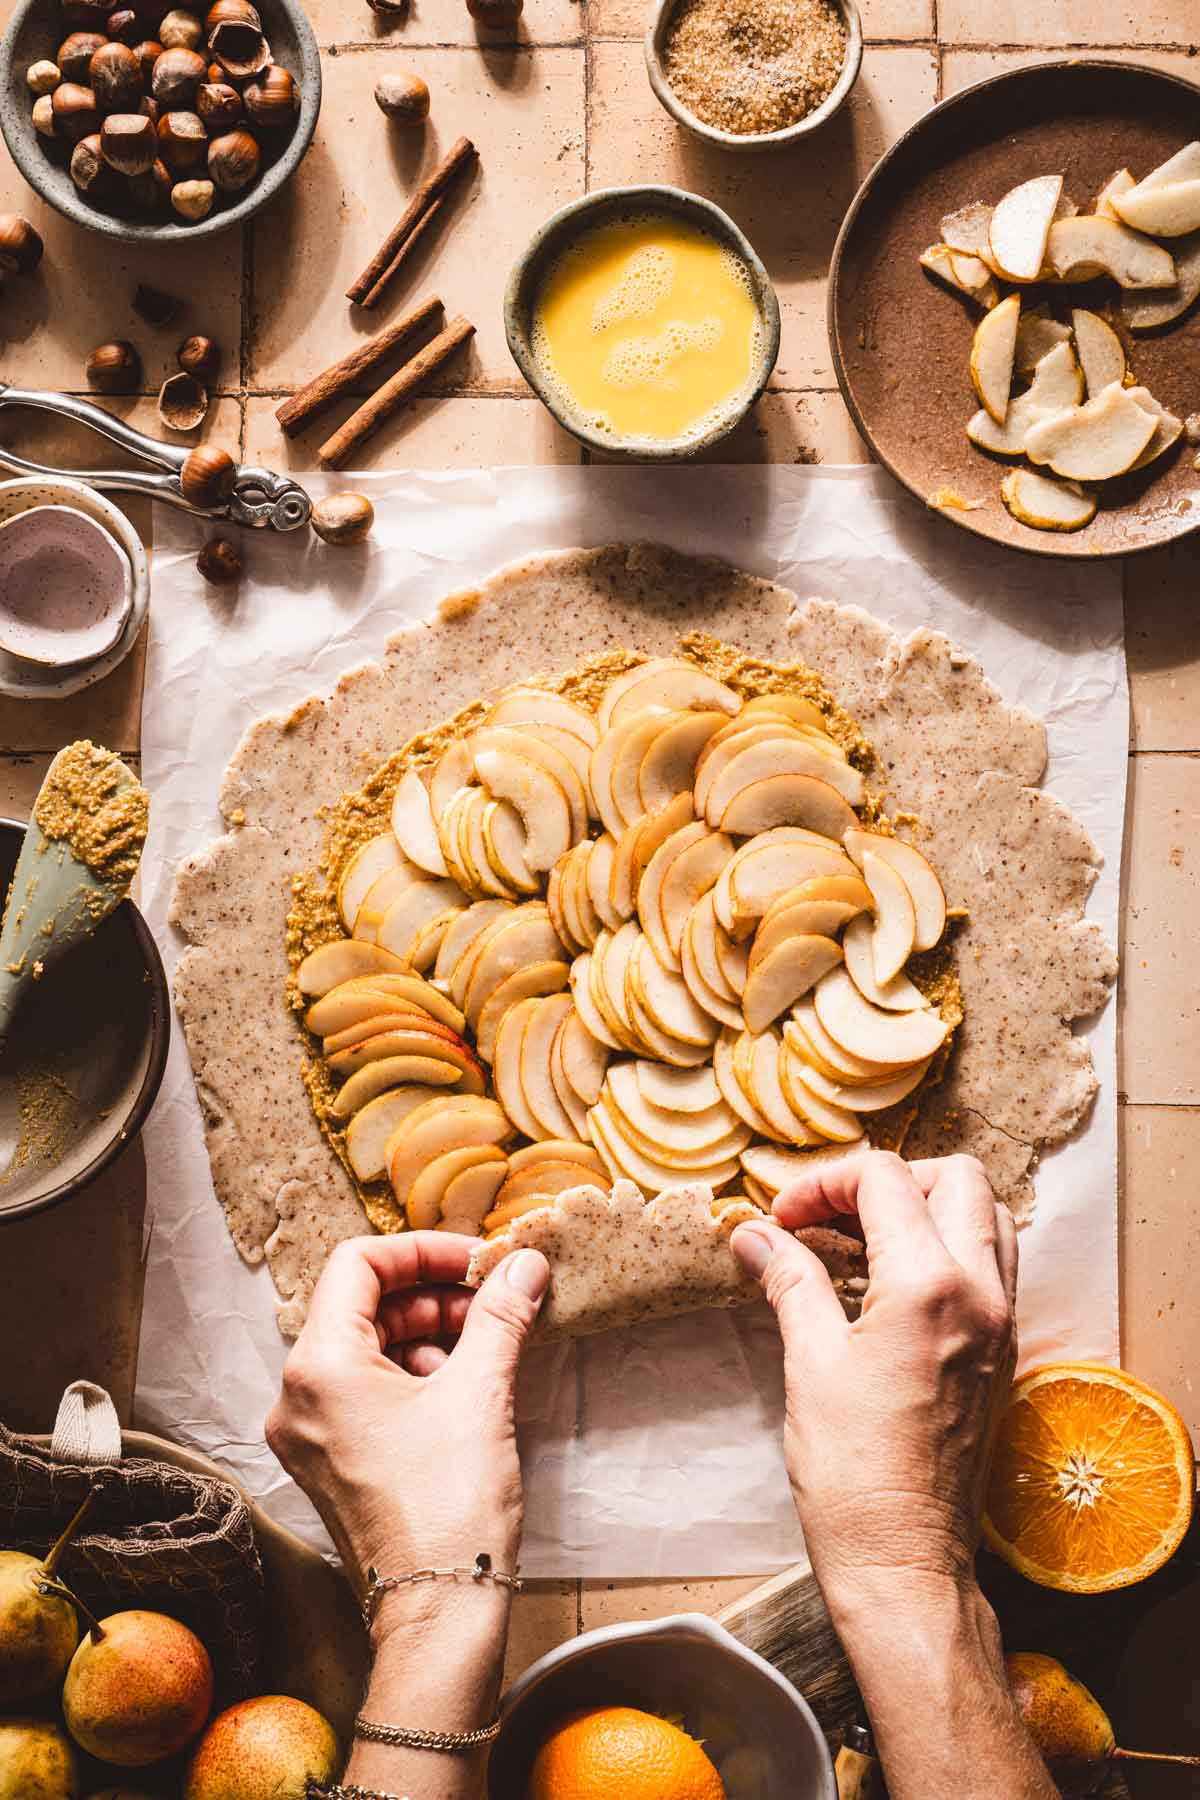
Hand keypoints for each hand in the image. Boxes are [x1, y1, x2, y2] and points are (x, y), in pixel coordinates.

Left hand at [265, 1233, 549, 1610]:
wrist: (438, 1612)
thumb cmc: (450, 1506)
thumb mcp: (480, 1393)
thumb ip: (499, 1315)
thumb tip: (524, 1263)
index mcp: (318, 1367)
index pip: (358, 1265)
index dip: (422, 1252)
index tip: (475, 1261)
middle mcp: (296, 1397)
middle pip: (361, 1306)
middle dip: (431, 1295)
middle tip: (491, 1299)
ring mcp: (307, 1434)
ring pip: (365, 1350)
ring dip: (426, 1334)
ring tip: (485, 1344)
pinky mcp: (328, 1462)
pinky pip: (363, 1392)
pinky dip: (411, 1375)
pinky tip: (462, 1385)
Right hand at [731, 1152, 1016, 1610]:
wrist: (905, 1561)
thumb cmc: (852, 1473)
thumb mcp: (809, 1361)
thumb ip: (790, 1280)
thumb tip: (754, 1234)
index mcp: (931, 1285)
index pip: (885, 1179)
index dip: (822, 1182)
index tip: (781, 1218)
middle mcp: (982, 1292)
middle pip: (952, 1177)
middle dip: (884, 1179)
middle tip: (827, 1214)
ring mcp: (1001, 1321)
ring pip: (983, 1214)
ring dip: (923, 1206)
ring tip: (859, 1240)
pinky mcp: (1003, 1351)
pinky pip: (991, 1264)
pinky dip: (946, 1246)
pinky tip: (889, 1280)